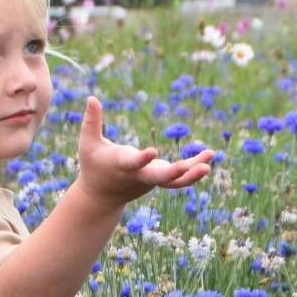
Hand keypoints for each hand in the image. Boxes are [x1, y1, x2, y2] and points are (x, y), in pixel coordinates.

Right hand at [77, 95, 212, 205]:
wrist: (100, 198)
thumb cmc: (93, 166)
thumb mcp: (87, 144)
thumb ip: (91, 122)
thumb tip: (91, 97)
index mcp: (121, 166)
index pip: (133, 163)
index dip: (142, 159)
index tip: (153, 152)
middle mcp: (138, 176)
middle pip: (158, 178)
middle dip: (173, 173)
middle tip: (187, 166)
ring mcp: (150, 180)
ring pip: (174, 181)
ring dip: (192, 173)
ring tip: (210, 157)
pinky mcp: (158, 180)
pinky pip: (179, 178)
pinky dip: (193, 169)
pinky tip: (209, 156)